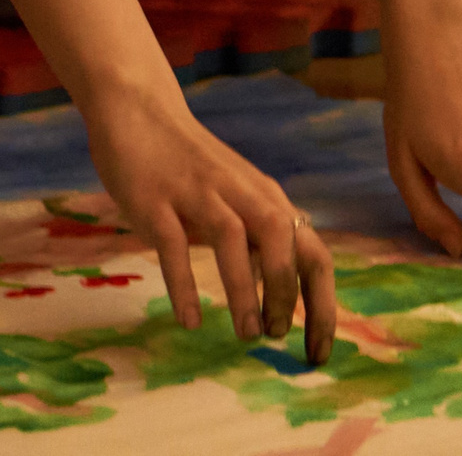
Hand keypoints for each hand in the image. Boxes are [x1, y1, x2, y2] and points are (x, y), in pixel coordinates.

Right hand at [83, 81, 334, 363]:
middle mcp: (239, 192)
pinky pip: (174, 244)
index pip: (312, 252)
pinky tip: (190, 320)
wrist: (139, 110)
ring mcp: (197, 193)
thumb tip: (286, 294)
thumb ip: (260, 236)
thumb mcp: (237, 197)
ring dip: (245, 289)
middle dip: (287, 293)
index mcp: (266, 197)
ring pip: (233, 238)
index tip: (317, 350)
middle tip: (276, 336)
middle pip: (281, 238)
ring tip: (246, 334)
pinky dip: (184, 284)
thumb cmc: (191, 164)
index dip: (322, 303)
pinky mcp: (156, 200)